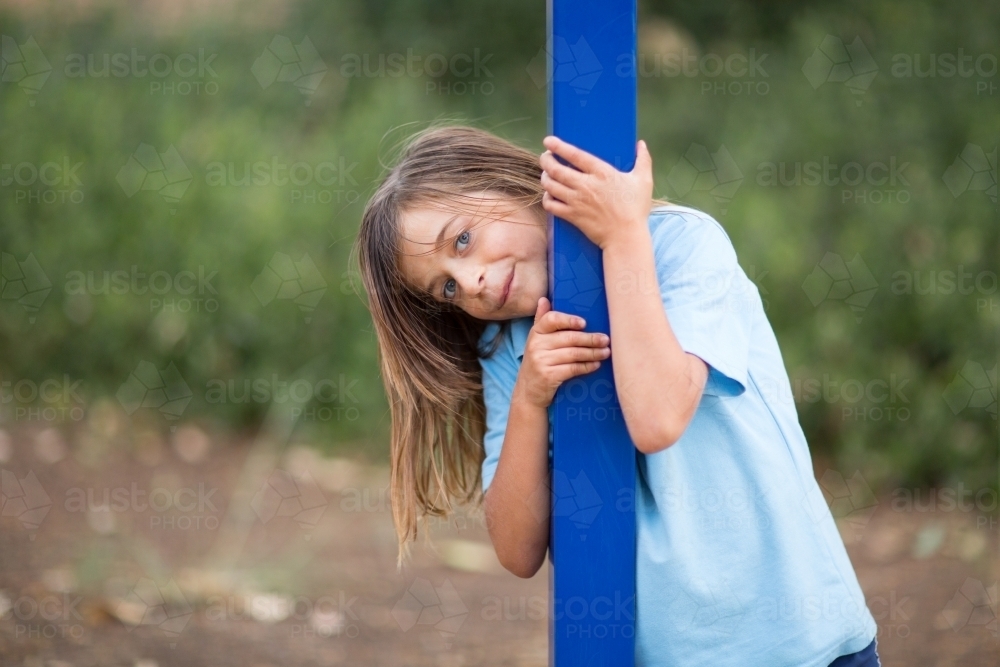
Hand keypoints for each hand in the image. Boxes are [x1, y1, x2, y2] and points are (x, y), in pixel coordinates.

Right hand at [514, 296, 610, 408]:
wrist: (528, 392)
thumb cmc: (537, 363)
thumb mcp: (536, 342)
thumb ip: (542, 321)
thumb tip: (544, 299)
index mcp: (536, 333)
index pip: (551, 320)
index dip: (569, 320)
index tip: (584, 323)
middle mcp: (536, 345)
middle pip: (568, 338)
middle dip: (590, 339)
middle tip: (606, 339)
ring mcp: (541, 361)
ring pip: (573, 354)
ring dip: (593, 353)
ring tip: (606, 352)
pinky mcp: (548, 376)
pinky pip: (572, 368)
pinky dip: (586, 366)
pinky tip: (596, 364)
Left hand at [539, 135, 653, 250]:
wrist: (626, 237)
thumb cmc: (635, 209)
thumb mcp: (644, 181)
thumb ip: (643, 160)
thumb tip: (641, 144)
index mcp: (602, 173)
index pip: (575, 155)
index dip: (559, 146)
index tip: (549, 141)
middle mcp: (586, 185)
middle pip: (556, 169)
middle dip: (546, 160)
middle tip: (545, 156)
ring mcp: (577, 201)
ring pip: (550, 185)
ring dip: (545, 177)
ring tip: (546, 173)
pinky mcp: (572, 216)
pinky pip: (551, 205)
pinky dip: (546, 198)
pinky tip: (550, 195)